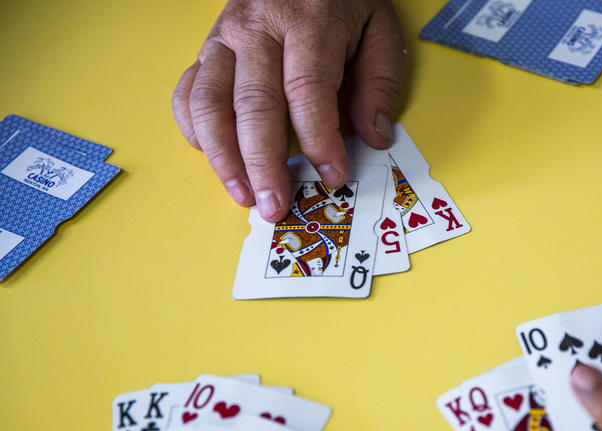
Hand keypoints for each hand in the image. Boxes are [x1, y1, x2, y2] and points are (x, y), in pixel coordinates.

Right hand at [172, 0, 403, 220]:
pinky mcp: (206, 49)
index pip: (307, 90)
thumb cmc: (342, 1)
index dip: (319, 140)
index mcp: (306, 22)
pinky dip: (196, 130)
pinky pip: (188, 93)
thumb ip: (380, 81)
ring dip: (224, 157)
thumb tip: (373, 137)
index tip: (333, 176)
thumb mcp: (378, 28)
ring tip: (244, 196)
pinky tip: (216, 160)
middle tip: (276, 206)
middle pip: (254, 104)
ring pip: (210, 103)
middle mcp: (257, 30)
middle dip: (264, 162)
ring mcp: (224, 39)